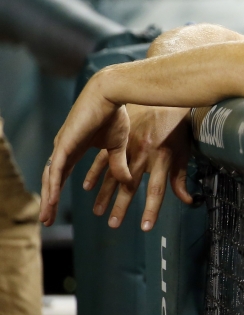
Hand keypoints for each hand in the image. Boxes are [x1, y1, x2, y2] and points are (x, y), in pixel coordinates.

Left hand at [40, 76, 130, 225]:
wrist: (111, 94)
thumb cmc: (116, 115)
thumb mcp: (118, 147)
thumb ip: (118, 165)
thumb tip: (127, 182)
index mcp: (74, 149)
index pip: (61, 176)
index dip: (58, 192)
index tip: (56, 208)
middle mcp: (64, 148)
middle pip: (52, 180)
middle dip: (49, 201)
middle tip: (47, 220)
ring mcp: (62, 145)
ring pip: (51, 178)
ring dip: (48, 199)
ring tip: (46, 217)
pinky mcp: (65, 143)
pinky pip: (56, 169)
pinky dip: (53, 186)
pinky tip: (52, 199)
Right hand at [83, 105, 192, 230]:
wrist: (162, 97)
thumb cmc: (177, 127)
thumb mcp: (183, 151)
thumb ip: (181, 177)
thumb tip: (188, 201)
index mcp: (161, 158)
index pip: (156, 190)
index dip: (151, 209)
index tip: (145, 227)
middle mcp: (143, 154)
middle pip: (130, 186)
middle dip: (122, 207)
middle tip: (113, 225)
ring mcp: (127, 146)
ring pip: (113, 174)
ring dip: (105, 195)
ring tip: (98, 212)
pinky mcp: (117, 139)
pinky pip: (102, 159)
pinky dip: (95, 173)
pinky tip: (87, 187)